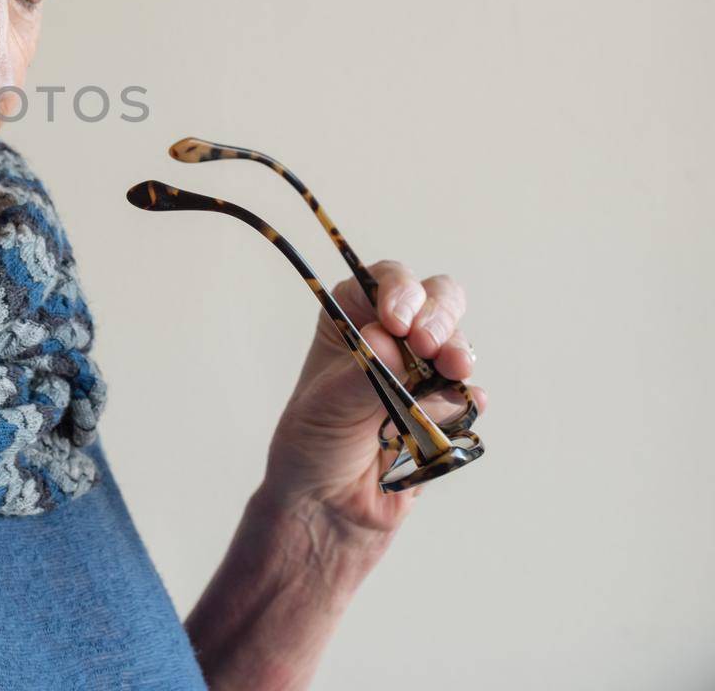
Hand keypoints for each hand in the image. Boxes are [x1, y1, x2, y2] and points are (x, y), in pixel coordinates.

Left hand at [262, 260, 488, 537]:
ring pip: (458, 344)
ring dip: (458, 352)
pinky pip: (471, 395)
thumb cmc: (315, 445)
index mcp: (353, 319)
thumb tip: (389, 341)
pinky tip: (467, 403)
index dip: (399, 290)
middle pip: (437, 300)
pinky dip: (470, 398)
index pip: (385, 281)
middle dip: (439, 316)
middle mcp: (393, 337)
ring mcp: (425, 371)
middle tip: (427, 344)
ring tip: (453, 369)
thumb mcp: (327, 405)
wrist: (332, 506)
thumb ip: (362, 374)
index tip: (397, 320)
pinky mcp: (447, 409)